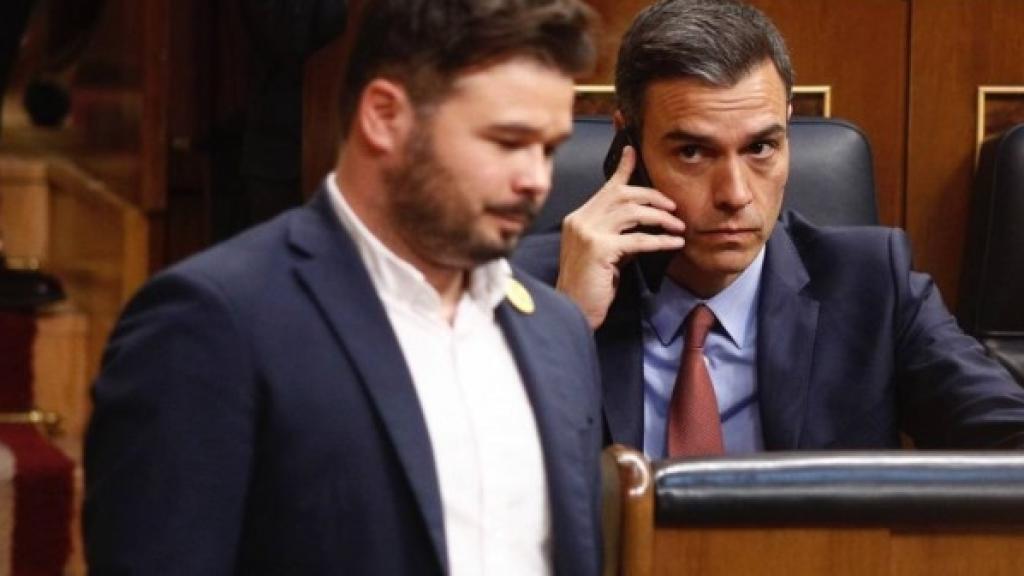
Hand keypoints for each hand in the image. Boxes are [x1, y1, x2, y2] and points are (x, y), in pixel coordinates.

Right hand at [556, 145, 685, 327]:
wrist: (574, 311)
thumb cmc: (590, 287)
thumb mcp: (605, 254)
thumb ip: (618, 234)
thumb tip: (645, 223)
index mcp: (578, 218)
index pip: (605, 187)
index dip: (622, 168)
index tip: (633, 151)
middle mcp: (580, 220)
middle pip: (622, 194)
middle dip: (652, 196)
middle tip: (673, 207)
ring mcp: (587, 233)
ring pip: (632, 212)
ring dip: (660, 217)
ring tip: (679, 226)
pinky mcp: (599, 249)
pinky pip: (638, 239)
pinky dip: (660, 240)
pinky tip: (674, 243)